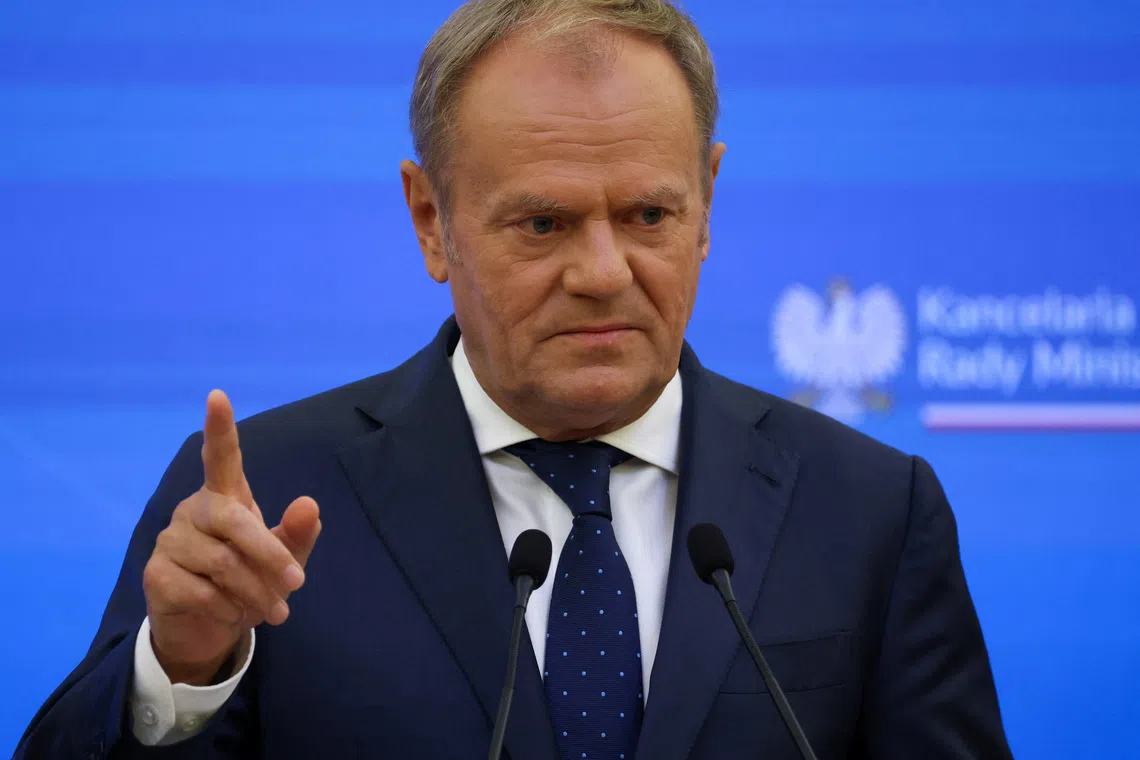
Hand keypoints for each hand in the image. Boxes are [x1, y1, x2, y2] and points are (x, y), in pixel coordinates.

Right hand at [142, 390, 321, 685]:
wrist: (207, 628)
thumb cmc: (250, 581)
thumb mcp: (284, 559)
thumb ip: (298, 535)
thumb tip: (310, 504)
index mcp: (226, 497)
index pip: (221, 457)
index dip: (220, 428)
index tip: (218, 396)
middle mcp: (194, 510)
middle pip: (234, 522)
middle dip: (271, 555)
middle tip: (298, 583)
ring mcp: (171, 540)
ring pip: (223, 564)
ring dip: (256, 593)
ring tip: (275, 611)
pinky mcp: (155, 574)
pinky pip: (202, 592)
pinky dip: (229, 609)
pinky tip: (234, 614)